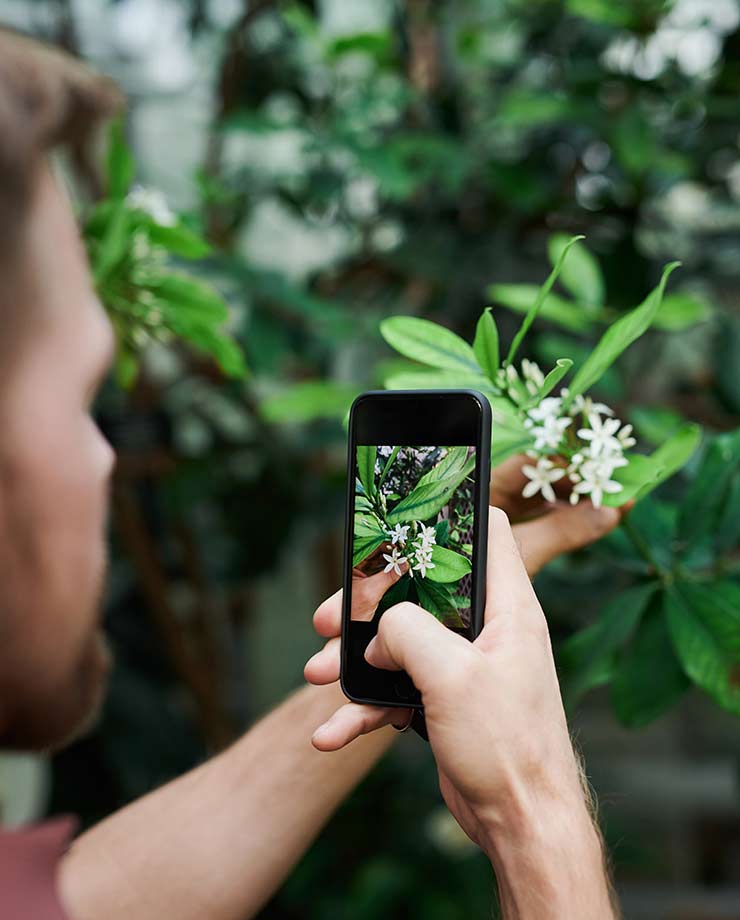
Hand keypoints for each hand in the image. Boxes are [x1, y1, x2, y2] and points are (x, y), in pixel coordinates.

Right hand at [312, 508, 617, 916]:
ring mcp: (462, 666)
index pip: (485, 533)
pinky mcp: (444, 700)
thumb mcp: (452, 675)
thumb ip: (408, 632)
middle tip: (327, 618)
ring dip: (354, 659)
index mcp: (506, 607)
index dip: (446, 516)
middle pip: (419, 591)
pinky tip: (331, 733)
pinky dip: (362, 708)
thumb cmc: (505, 746)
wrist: (518, 824)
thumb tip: (378, 635)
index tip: (399, 516)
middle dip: (368, 604)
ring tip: (316, 675)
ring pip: (398, 642)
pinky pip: (395, 690)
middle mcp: (486, 629)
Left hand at [350, 545, 408, 620]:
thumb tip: (403, 564)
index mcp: (352, 565)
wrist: (349, 627)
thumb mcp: (372, 591)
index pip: (370, 547)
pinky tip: (403, 568)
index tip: (399, 544)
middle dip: (391, 551)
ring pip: (382, 562)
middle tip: (406, 551)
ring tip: (406, 558)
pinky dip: (394, 570)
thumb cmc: (352, 610)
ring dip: (394, 560)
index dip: (385, 544)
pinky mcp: (373, 583)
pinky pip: (385, 572)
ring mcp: (366, 575)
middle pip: (377, 553)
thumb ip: (388, 576)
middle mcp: (359, 567)